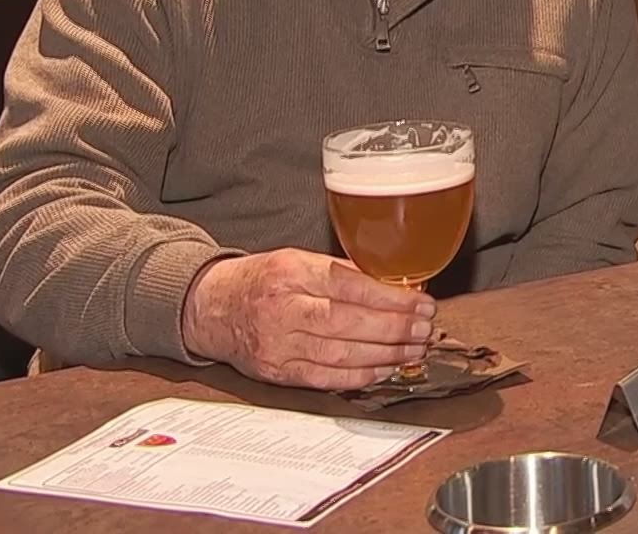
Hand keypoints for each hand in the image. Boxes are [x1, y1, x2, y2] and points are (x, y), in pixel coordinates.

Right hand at [180, 249, 436, 390]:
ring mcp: (278, 344)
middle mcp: (282, 309)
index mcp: (291, 273)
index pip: (349, 285)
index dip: (390, 297)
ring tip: (414, 349)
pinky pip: (326, 378)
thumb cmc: (263, 280)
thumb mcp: (298, 260)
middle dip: (395, 328)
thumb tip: (394, 284)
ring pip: (340, 354)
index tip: (421, 302)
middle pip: (347, 323)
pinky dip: (360, 375)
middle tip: (425, 329)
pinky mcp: (277, 372)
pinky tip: (385, 368)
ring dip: (385, 354)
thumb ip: (342, 271)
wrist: (212, 308)